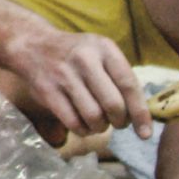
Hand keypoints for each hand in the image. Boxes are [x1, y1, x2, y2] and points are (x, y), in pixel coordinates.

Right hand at [4, 27, 152, 139]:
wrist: (33, 46)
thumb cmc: (77, 55)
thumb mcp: (100, 53)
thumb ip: (120, 78)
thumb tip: (143, 116)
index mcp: (103, 48)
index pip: (129, 84)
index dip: (140, 112)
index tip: (145, 133)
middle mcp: (84, 59)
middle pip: (113, 105)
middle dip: (120, 121)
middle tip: (117, 122)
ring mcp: (64, 75)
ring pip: (94, 117)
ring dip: (101, 128)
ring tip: (99, 122)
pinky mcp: (48, 91)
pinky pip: (73, 123)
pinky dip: (83, 130)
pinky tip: (83, 124)